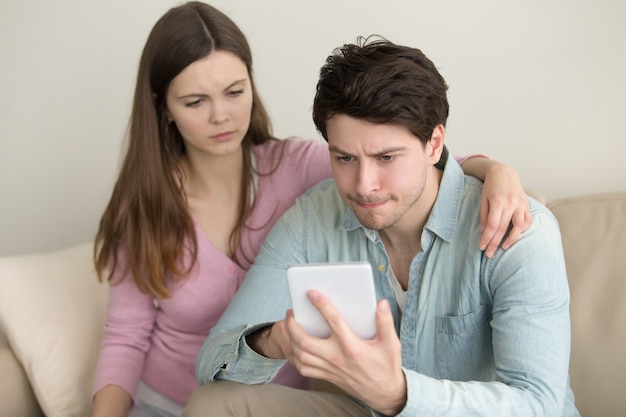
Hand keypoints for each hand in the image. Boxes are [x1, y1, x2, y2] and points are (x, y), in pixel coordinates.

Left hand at [278, 290, 406, 415]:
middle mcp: (337, 358)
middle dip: (293, 326)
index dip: (321, 305)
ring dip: (291, 340)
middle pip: (305, 341)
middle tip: (291, 313)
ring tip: (290, 326)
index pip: (333, 321)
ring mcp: (330, 369)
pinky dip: (296, 357)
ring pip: (301, 356)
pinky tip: (296, 347)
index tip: (312, 293)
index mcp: (352, 347)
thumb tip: (381, 304)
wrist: (384, 393)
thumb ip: (385, 322)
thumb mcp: (391, 344)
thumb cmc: (386, 366)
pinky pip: (305, 368)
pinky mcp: (327, 376)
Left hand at [479, 163, 531, 257]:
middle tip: (489, 254)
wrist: (504, 173)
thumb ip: (485, 216)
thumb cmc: (490, 186)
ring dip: (511, 240)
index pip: (492, 225)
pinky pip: (528, 220)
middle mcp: (511, 204)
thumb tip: (485, 232)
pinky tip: (516, 236)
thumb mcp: (483, 199)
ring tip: (504, 248)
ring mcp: (520, 204)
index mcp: (498, 202)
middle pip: (503, 229)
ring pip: (519, 226)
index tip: (481, 247)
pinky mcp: (526, 205)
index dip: (487, 238)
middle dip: (495, 243)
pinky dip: (523, 230)